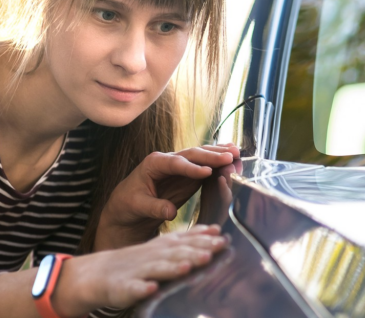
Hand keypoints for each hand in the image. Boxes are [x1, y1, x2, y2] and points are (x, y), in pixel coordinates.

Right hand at [53, 225, 228, 315]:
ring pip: (157, 269)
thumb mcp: (163, 246)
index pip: (186, 242)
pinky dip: (141, 288)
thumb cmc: (139, 262)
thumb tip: (215, 230)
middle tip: (215, 250)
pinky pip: (132, 288)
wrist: (100, 274)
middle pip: (176, 253)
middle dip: (195, 252)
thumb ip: (188, 239)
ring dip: (172, 268)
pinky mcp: (123, 288)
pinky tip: (150, 289)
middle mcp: (153, 256)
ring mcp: (138, 272)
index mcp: (163, 247)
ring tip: (187, 267)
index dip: (204, 239)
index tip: (223, 237)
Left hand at [95, 144, 239, 250]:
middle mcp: (168, 160)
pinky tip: (232, 157)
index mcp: (154, 163)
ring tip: (237, 153)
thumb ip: (153, 207)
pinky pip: (205, 165)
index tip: (207, 172)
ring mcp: (179, 165)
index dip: (191, 167)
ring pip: (200, 156)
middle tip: (230, 157)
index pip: (175, 163)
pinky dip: (218, 161)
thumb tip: (170, 212)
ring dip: (218, 153)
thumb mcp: (137, 206)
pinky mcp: (188, 174)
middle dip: (211, 155)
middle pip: (191, 154)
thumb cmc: (128, 204)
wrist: (128, 206)